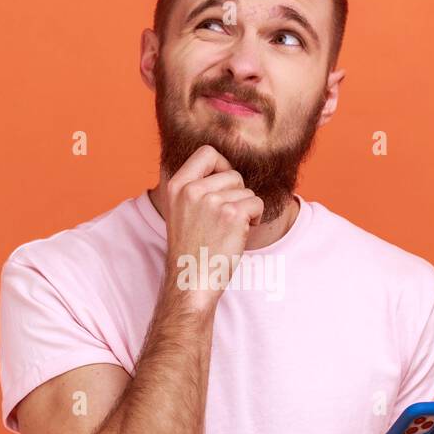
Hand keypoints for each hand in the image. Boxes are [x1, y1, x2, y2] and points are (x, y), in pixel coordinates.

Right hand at [161, 146, 263, 312]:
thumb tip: (226, 168)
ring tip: (229, 230)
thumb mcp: (181, 211)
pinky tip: (240, 234)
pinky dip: (255, 218)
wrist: (192, 281)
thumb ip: (196, 187)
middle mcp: (192, 190)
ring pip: (247, 190)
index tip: (224, 186)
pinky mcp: (233, 214)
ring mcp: (212, 201)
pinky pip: (257, 203)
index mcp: (176, 186)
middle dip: (237, 193)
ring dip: (246, 209)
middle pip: (233, 173)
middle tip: (225, 219)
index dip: (222, 165)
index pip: (207, 152)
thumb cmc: (191, 250)